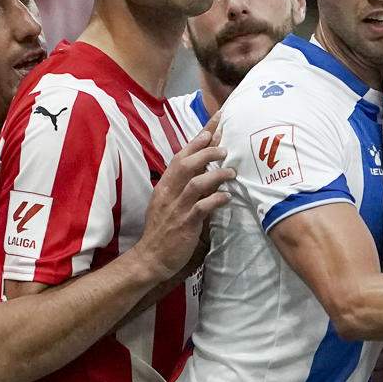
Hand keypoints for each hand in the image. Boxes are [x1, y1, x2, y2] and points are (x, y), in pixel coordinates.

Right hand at [133, 127, 232, 279]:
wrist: (151, 257)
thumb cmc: (163, 229)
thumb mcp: (170, 201)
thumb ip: (186, 185)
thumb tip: (209, 169)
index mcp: (165, 184)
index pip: (181, 155)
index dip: (198, 139)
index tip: (215, 124)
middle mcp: (169, 192)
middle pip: (186, 163)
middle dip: (206, 151)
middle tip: (224, 147)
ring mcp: (176, 207)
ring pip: (195, 183)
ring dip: (215, 175)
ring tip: (231, 172)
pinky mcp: (185, 223)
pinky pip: (202, 207)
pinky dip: (216, 199)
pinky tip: (227, 197)